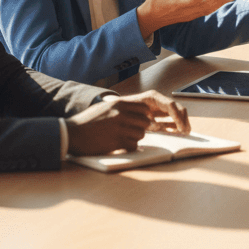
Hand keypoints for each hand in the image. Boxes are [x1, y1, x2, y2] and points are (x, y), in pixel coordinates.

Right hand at [66, 91, 189, 155]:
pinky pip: (133, 144)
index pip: (151, 105)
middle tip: (166, 134)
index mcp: (122, 102)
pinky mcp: (117, 138)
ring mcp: (120, 124)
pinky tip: (114, 144)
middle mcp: (123, 111)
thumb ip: (128, 111)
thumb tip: (151, 120)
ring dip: (134, 138)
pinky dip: (128, 146)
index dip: (167, 113)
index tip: (179, 122)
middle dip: (152, 128)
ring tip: (117, 137)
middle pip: (148, 121)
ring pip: (141, 133)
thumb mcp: (109, 110)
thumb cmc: (89, 124)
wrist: (69, 134)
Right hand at [136, 0, 235, 39]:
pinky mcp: (191, 16)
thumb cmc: (153, 2)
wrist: (151, 19)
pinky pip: (206, 12)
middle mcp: (186, 11)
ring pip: (208, 9)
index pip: (194, 0)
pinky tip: (223, 1)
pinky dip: (216, 6)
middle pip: (206, 6)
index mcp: (177, 4)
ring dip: (220, 2)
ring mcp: (189, 15)